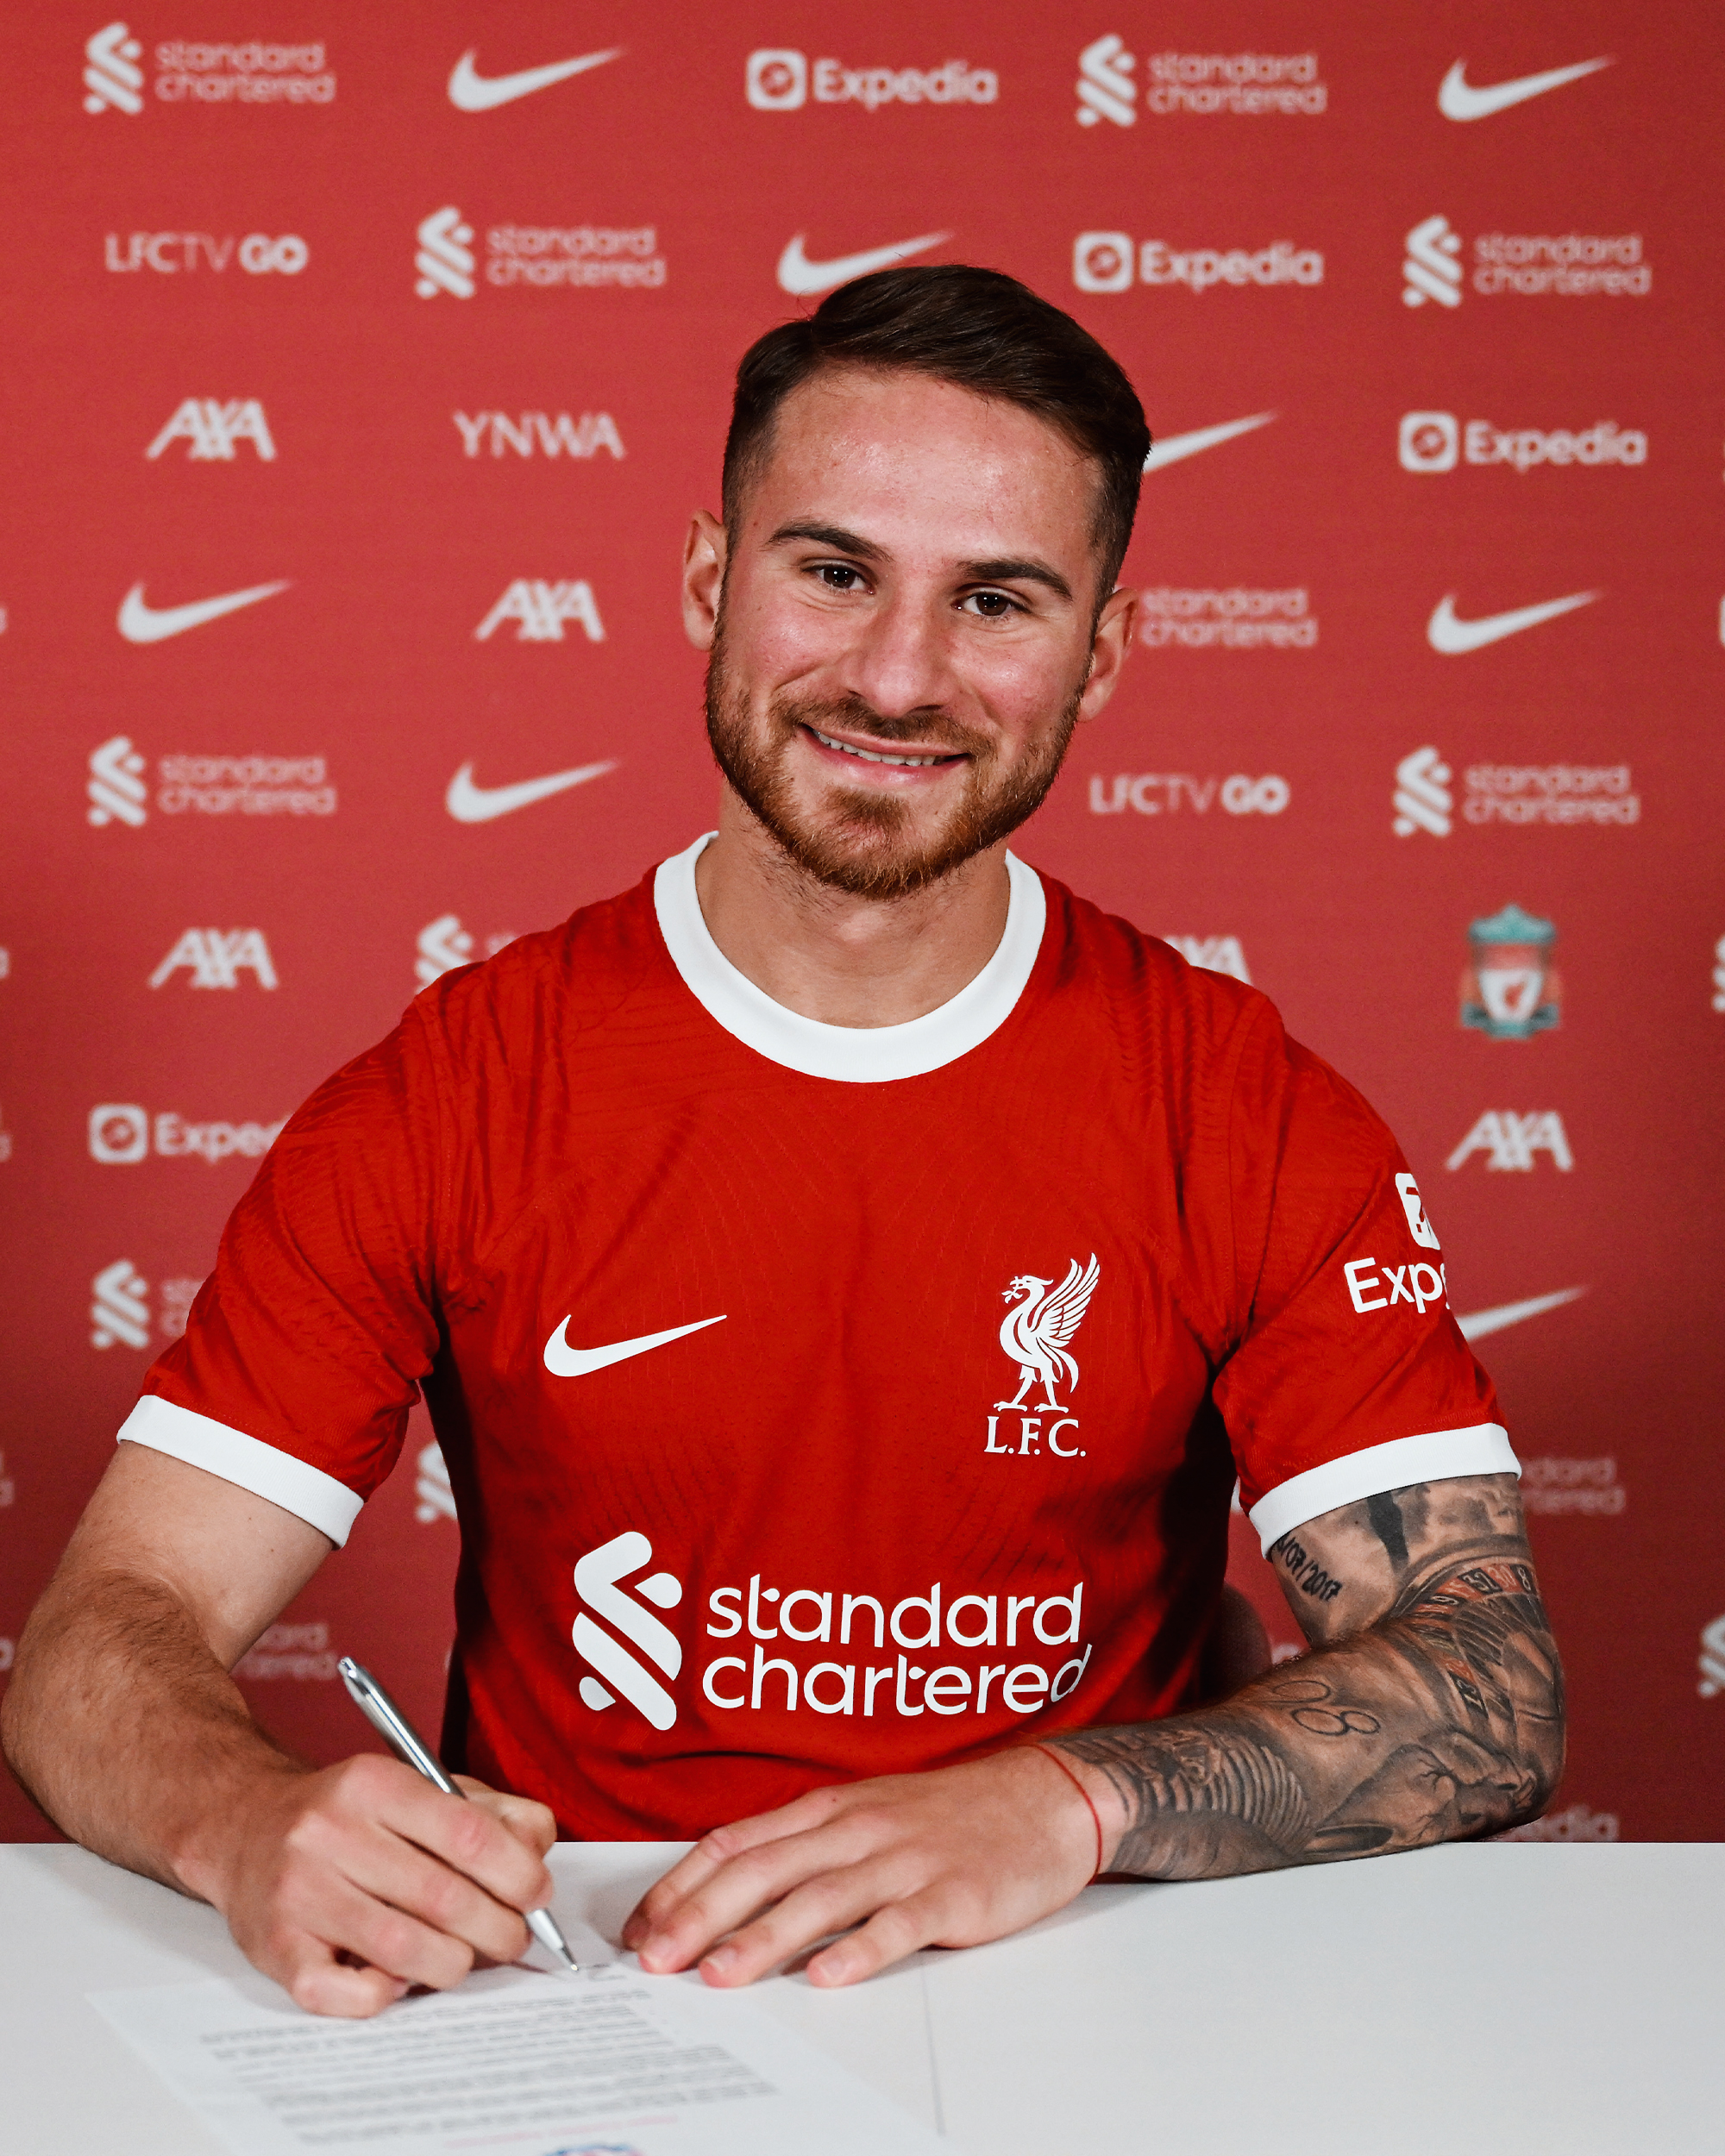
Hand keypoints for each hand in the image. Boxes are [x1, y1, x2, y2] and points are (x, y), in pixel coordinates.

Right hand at [184, 1754, 556, 2017]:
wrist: (245, 1827)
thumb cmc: (350, 1816)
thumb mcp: (420, 1788)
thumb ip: (491, 1812)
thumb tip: (538, 1852)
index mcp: (374, 1784)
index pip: (468, 1834)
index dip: (518, 1874)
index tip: (536, 1894)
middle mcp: (329, 1832)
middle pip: (443, 1897)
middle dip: (497, 1930)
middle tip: (511, 1938)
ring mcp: (297, 1892)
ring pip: (403, 1950)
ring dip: (451, 1965)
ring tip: (460, 1958)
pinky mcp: (275, 1948)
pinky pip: (342, 1993)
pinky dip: (383, 1995)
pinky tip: (394, 1977)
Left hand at [621, 1746, 1099, 1988]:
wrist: (1044, 1797)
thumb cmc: (949, 1812)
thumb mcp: (866, 1812)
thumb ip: (804, 1847)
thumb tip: (728, 1894)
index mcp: (829, 1810)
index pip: (736, 1843)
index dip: (681, 1886)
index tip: (640, 1928)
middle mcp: (856, 1829)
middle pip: (764, 1870)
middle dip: (701, 1916)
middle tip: (656, 1959)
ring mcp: (904, 1859)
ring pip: (820, 1897)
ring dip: (763, 1938)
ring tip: (720, 1975)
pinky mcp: (952, 1894)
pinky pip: (899, 1923)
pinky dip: (860, 1950)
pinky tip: (829, 1977)